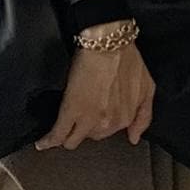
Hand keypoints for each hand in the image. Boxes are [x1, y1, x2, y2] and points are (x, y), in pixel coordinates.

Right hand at [35, 34, 154, 150]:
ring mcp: (88, 119)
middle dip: (86, 127)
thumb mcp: (147, 89)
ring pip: (73, 140)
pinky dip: (49, 141)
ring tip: (61, 131)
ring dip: (69, 133)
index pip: (109, 134)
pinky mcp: (70, 111)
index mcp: (125, 118)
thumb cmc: (127, 60)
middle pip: (91, 136)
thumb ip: (143, 117)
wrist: (108, 45)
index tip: (94, 120)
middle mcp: (108, 124)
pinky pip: (58, 134)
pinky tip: (43, 144)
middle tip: (81, 113)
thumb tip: (133, 138)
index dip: (100, 124)